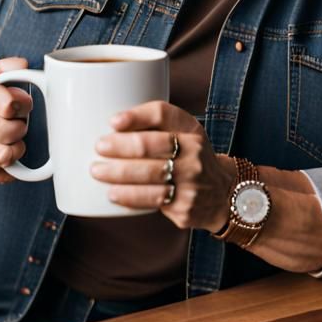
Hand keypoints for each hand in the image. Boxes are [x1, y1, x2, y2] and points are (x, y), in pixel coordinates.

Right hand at [0, 57, 32, 183]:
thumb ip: (13, 67)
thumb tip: (23, 69)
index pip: (9, 105)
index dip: (24, 106)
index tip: (23, 104)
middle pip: (8, 132)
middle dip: (21, 126)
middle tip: (19, 120)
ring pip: (3, 156)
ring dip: (17, 147)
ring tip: (13, 136)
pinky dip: (9, 165)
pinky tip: (7, 150)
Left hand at [90, 101, 235, 231]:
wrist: (222, 193)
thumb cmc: (191, 157)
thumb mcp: (185, 135)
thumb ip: (157, 127)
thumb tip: (112, 126)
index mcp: (191, 130)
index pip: (163, 115)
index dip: (137, 116)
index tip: (113, 121)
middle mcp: (194, 152)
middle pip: (151, 145)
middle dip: (120, 146)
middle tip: (99, 147)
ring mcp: (191, 181)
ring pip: (150, 175)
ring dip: (119, 174)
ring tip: (98, 171)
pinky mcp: (184, 206)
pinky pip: (151, 200)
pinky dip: (129, 197)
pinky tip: (114, 194)